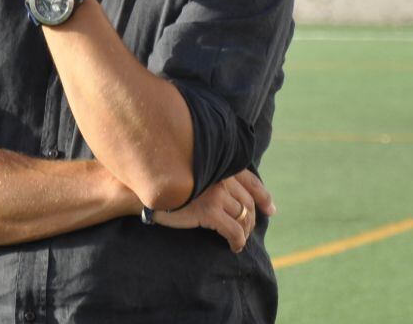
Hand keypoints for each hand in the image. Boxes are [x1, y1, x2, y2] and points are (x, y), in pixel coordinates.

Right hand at [155, 170, 275, 252]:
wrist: (142, 189)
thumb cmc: (164, 181)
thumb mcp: (192, 171)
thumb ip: (212, 176)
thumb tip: (229, 194)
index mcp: (220, 165)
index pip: (251, 181)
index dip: (263, 197)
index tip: (270, 210)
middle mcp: (221, 176)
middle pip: (248, 202)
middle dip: (253, 219)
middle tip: (250, 232)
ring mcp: (216, 193)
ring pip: (243, 217)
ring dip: (245, 232)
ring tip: (239, 240)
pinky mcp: (208, 210)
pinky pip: (233, 230)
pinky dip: (237, 241)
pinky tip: (234, 247)